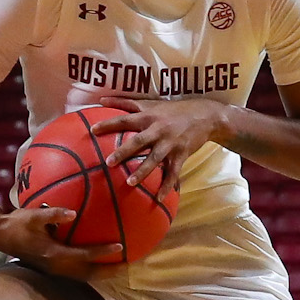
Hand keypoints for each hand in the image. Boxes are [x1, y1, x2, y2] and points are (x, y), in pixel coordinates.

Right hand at [0, 206, 121, 279]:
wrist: (1, 236)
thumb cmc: (17, 223)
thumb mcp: (34, 215)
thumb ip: (54, 214)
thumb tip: (73, 213)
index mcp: (54, 253)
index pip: (84, 255)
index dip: (103, 252)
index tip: (120, 247)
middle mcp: (56, 266)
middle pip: (88, 274)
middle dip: (108, 272)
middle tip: (127, 266)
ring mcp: (54, 270)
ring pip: (83, 277)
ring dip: (101, 274)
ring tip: (117, 268)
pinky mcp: (52, 269)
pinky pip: (76, 274)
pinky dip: (90, 271)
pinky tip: (98, 264)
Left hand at [91, 96, 224, 189]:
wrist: (206, 115)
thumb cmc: (174, 110)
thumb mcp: (152, 103)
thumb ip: (126, 102)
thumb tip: (101, 100)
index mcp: (149, 116)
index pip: (125, 119)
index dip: (109, 124)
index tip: (93, 130)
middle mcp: (158, 129)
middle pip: (138, 141)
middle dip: (123, 152)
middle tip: (108, 162)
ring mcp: (170, 143)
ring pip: (155, 159)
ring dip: (143, 171)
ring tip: (130, 183)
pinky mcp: (182, 154)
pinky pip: (173, 172)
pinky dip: (167, 186)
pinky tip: (160, 198)